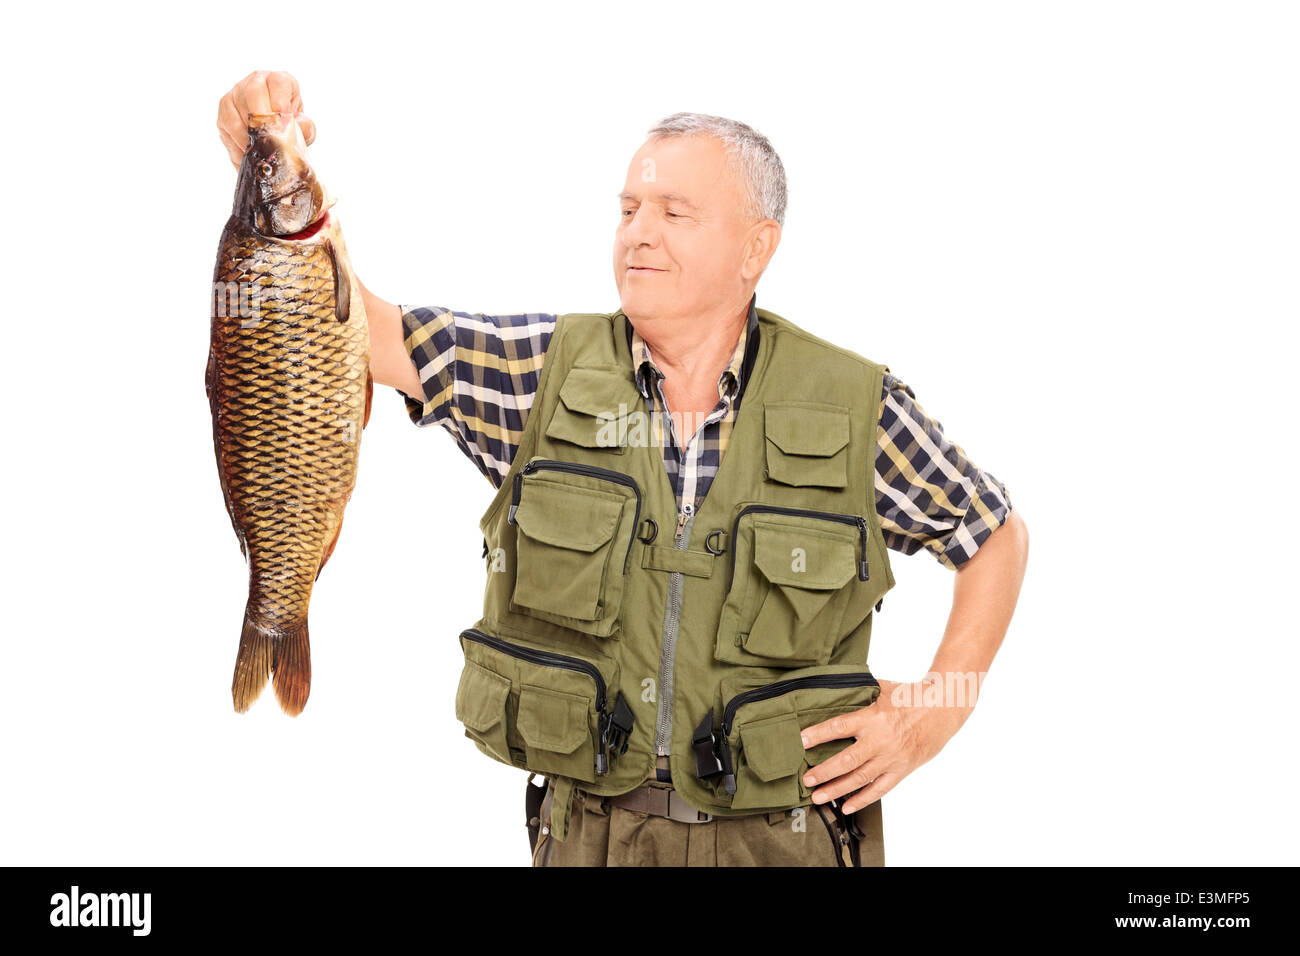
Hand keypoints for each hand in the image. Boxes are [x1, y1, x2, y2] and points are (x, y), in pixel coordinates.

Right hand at [216, 70, 315, 166]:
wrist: (275, 132)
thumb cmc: (290, 125)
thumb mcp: (303, 126)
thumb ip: (305, 127)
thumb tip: (298, 128)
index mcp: (279, 81)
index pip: (278, 82)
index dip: (280, 102)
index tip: (283, 120)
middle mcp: (255, 82)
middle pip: (253, 92)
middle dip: (261, 117)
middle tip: (269, 138)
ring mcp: (236, 95)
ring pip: (237, 110)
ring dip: (249, 134)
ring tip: (261, 151)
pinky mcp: (224, 112)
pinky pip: (228, 126)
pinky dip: (238, 143)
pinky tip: (249, 153)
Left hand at [798, 676, 973, 813]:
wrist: (943, 709)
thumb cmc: (909, 695)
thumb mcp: (882, 688)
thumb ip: (858, 691)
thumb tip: (832, 687)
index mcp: (873, 717)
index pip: (839, 727)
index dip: (818, 734)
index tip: (800, 741)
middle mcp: (881, 740)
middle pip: (847, 760)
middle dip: (824, 771)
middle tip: (806, 779)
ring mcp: (892, 757)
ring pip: (860, 778)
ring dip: (837, 789)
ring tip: (818, 797)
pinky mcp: (902, 769)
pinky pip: (880, 789)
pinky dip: (863, 799)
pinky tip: (846, 806)